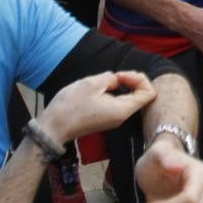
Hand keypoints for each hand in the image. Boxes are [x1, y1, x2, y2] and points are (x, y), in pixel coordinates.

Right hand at [37, 71, 156, 143]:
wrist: (53, 127)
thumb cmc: (71, 106)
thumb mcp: (92, 83)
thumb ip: (111, 78)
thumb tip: (117, 82)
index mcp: (122, 110)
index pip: (149, 93)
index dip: (139, 79)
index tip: (120, 75)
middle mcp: (122, 117)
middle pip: (141, 95)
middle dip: (131, 80)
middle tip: (115, 75)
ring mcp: (114, 118)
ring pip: (129, 98)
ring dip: (122, 85)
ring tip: (105, 80)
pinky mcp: (105, 118)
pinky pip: (118, 101)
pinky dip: (114, 91)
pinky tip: (100, 87)